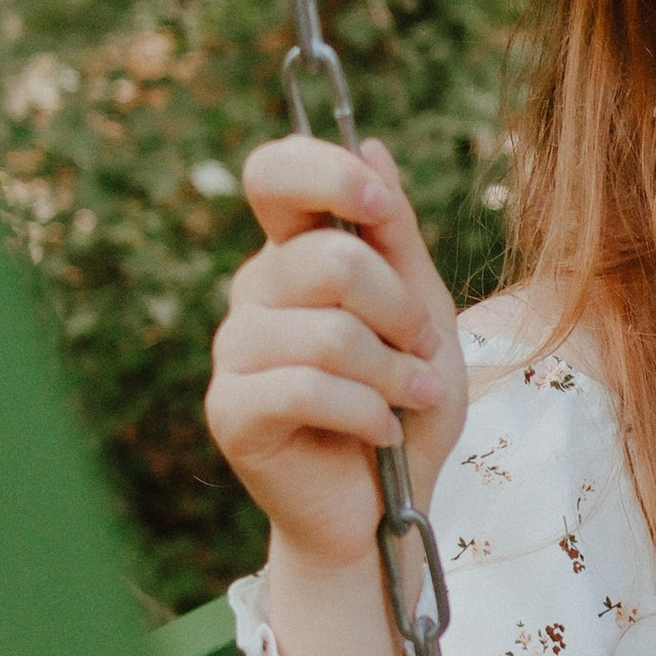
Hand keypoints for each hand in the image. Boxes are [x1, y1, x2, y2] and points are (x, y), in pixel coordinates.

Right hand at [206, 135, 465, 576]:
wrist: (388, 510)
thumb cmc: (406, 405)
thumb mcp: (424, 313)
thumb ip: (397, 237)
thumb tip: (371, 144)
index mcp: (295, 254)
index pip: (275, 173)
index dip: (325, 173)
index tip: (380, 208)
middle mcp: (255, 292)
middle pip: (328, 258)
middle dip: (400, 309)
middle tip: (422, 351)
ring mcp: (235, 350)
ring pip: (328, 333)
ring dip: (393, 375)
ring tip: (411, 400)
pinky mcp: (231, 409)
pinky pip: (307, 389)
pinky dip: (367, 413)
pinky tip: (380, 432)